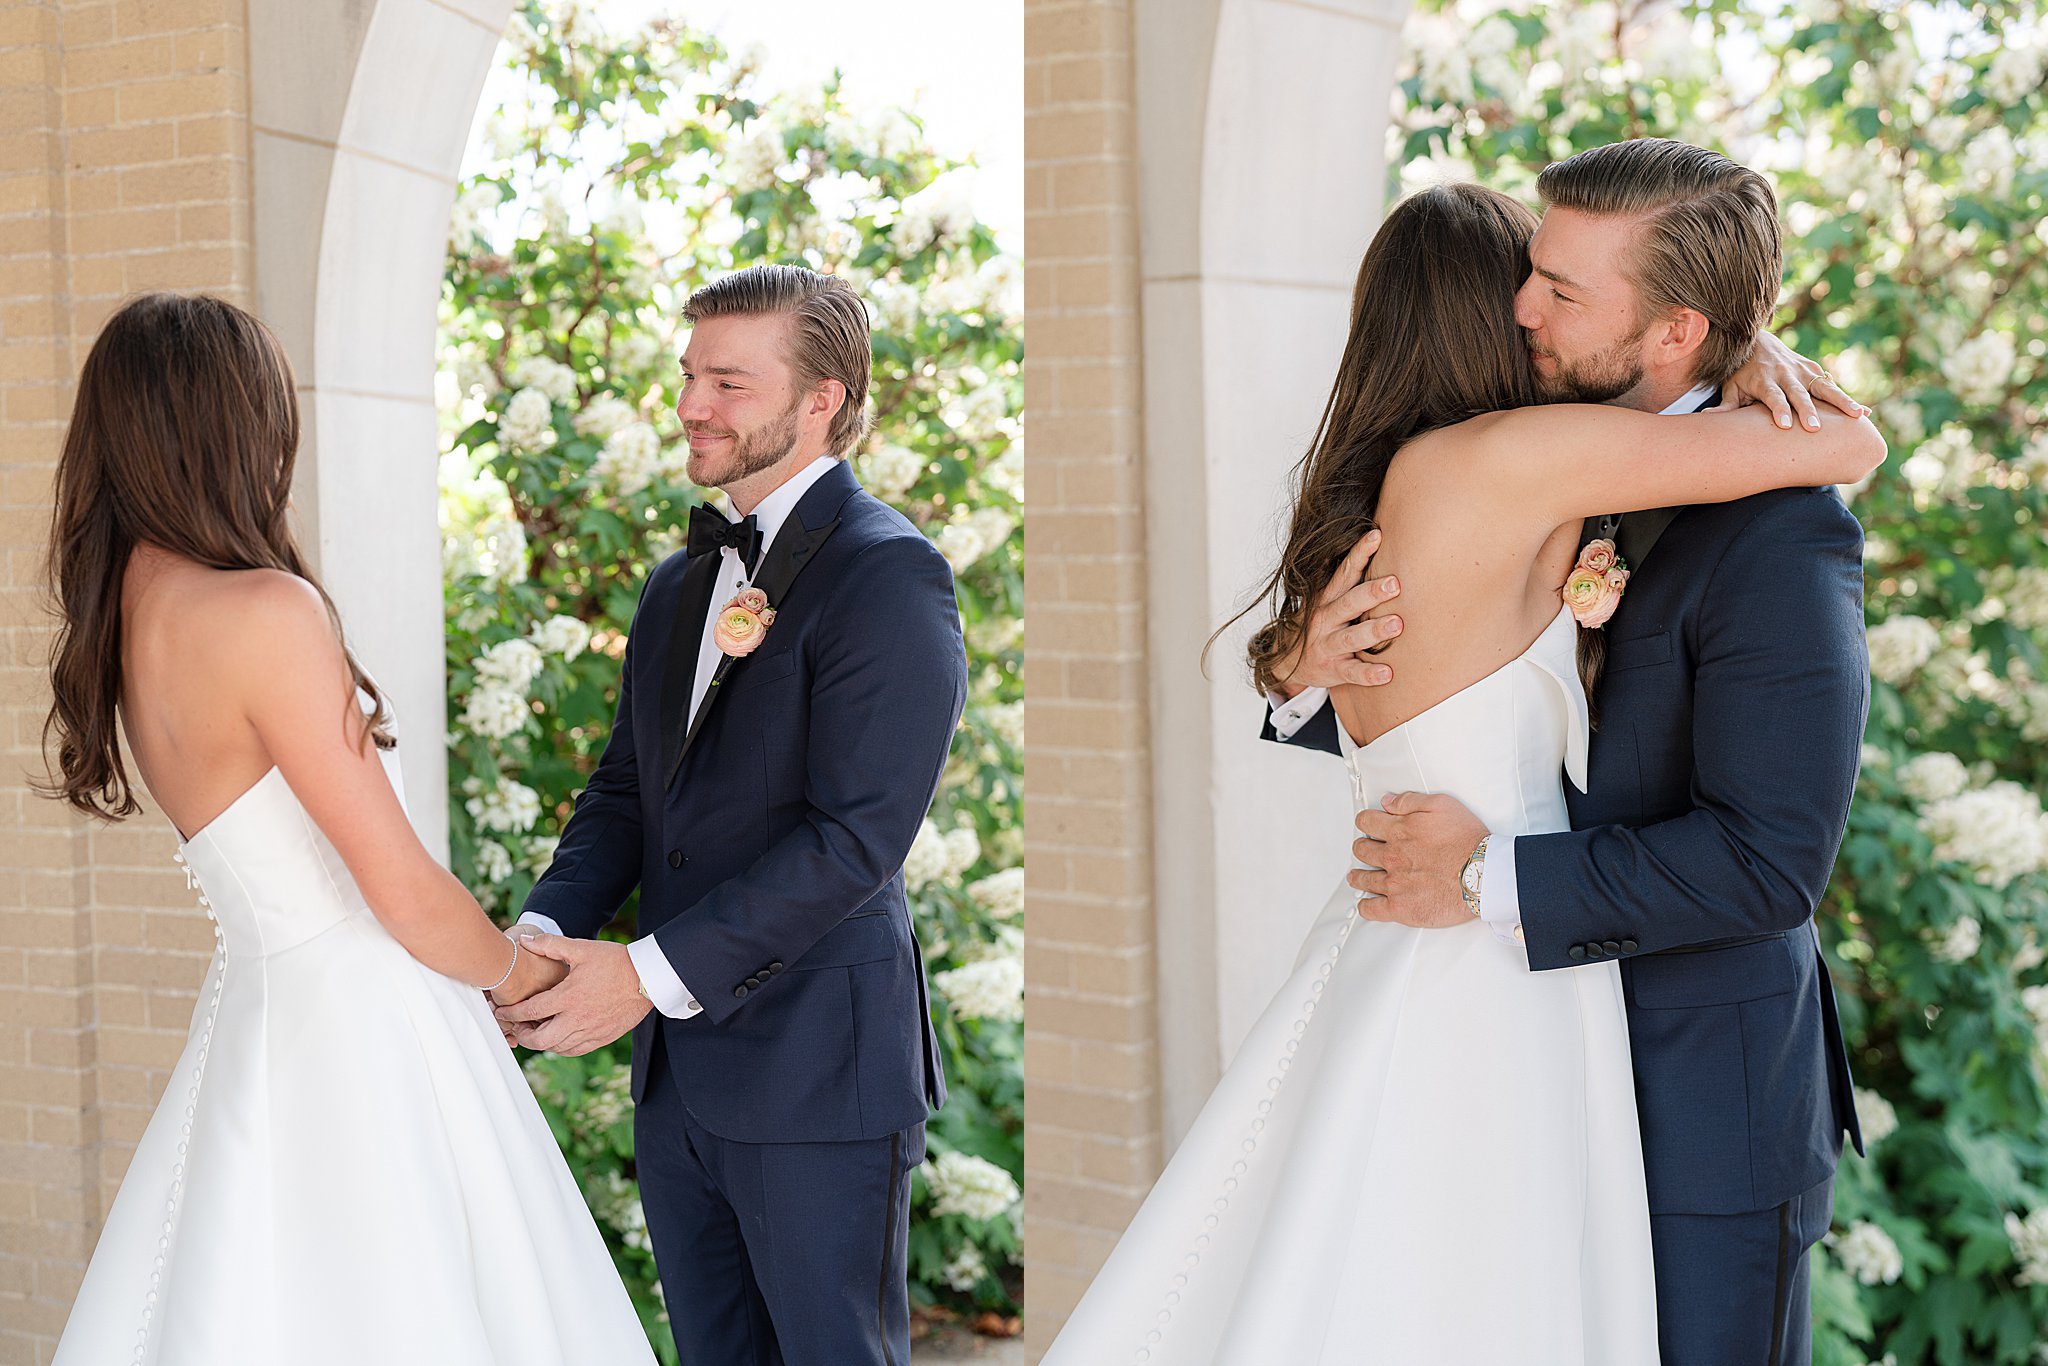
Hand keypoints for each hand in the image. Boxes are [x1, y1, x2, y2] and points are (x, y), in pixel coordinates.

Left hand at [492, 934, 652, 1055]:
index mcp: (569, 997)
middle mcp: (577, 1019)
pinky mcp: (601, 1038)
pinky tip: (557, 1036)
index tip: (500, 1012)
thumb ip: (550, 944)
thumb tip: (525, 940)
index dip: (510, 1014)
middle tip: (516, 1026)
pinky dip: (559, 1046)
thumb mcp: (582, 948)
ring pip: (555, 1047)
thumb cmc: (615, 961)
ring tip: (534, 1030)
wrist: (648, 978)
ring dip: (540, 1041)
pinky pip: (573, 1050)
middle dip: (521, 1034)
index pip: (529, 1011)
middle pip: (539, 1039)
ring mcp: (590, 1031)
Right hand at [1268, 528, 1403, 695]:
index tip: (1376, 536)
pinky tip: (1387, 673)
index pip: (1344, 572)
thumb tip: (1370, 539)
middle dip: (1372, 592)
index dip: (1359, 554)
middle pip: (1349, 602)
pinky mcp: (1332, 669)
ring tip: (1396, 624)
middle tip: (1394, 583)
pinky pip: (1351, 672)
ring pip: (1352, 637)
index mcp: (1327, 599)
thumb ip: (1346, 579)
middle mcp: (1326, 619)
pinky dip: (1368, 674)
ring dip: (1374, 630)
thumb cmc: (1318, 624)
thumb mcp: (1325, 600)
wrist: (1286, 662)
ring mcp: (1328, 645)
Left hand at [1347, 791, 1488, 928]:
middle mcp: (1392, 857)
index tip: (1367, 825)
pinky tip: (1367, 903)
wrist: (1484, 874)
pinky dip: (1366, 906)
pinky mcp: (1401, 907)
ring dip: (1358, 876)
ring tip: (1358, 877)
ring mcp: (1394, 883)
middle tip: (1365, 851)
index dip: (1366, 821)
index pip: (1367, 822)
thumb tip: (1388, 801)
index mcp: (1399, 831)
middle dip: (1362, 848)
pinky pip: (1372, 909)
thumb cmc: (1468, 842)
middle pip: (1362, 850)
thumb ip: (1410, 801)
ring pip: (1363, 879)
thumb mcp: (1442, 805)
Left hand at [1713, 331, 1869, 431]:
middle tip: (1815, 429)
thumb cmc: (1740, 371)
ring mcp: (1803, 371)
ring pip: (1824, 388)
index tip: (1784, 425)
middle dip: (1807, 411)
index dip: (1778, 410)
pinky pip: (1833, 386)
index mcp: (1764, 380)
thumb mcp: (1730, 386)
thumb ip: (1724, 405)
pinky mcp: (1814, 370)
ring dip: (1840, 403)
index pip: (1772, 397)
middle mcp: (1786, 374)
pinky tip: (1864, 413)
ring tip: (1857, 417)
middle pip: (1799, 394)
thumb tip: (1705, 418)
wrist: (1757, 340)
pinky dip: (1848, 399)